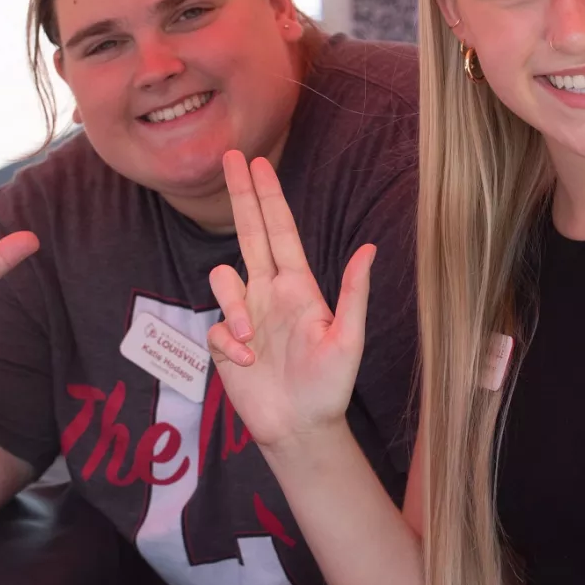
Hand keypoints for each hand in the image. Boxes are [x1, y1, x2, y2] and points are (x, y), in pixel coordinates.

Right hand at [206, 151, 375, 454]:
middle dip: (240, 194)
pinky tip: (246, 364)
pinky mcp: (224, 343)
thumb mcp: (348, 340)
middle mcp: (268, 293)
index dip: (268, 196)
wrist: (300, 429)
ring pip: (223, 280)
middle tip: (230, 155)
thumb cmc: (329, 386)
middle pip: (248, 233)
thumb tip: (369, 249)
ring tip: (250, 340)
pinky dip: (227, 343)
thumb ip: (354, 293)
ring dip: (231, 305)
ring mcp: (244, 316)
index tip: (257, 163)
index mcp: (298, 287)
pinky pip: (215, 327)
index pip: (279, 232)